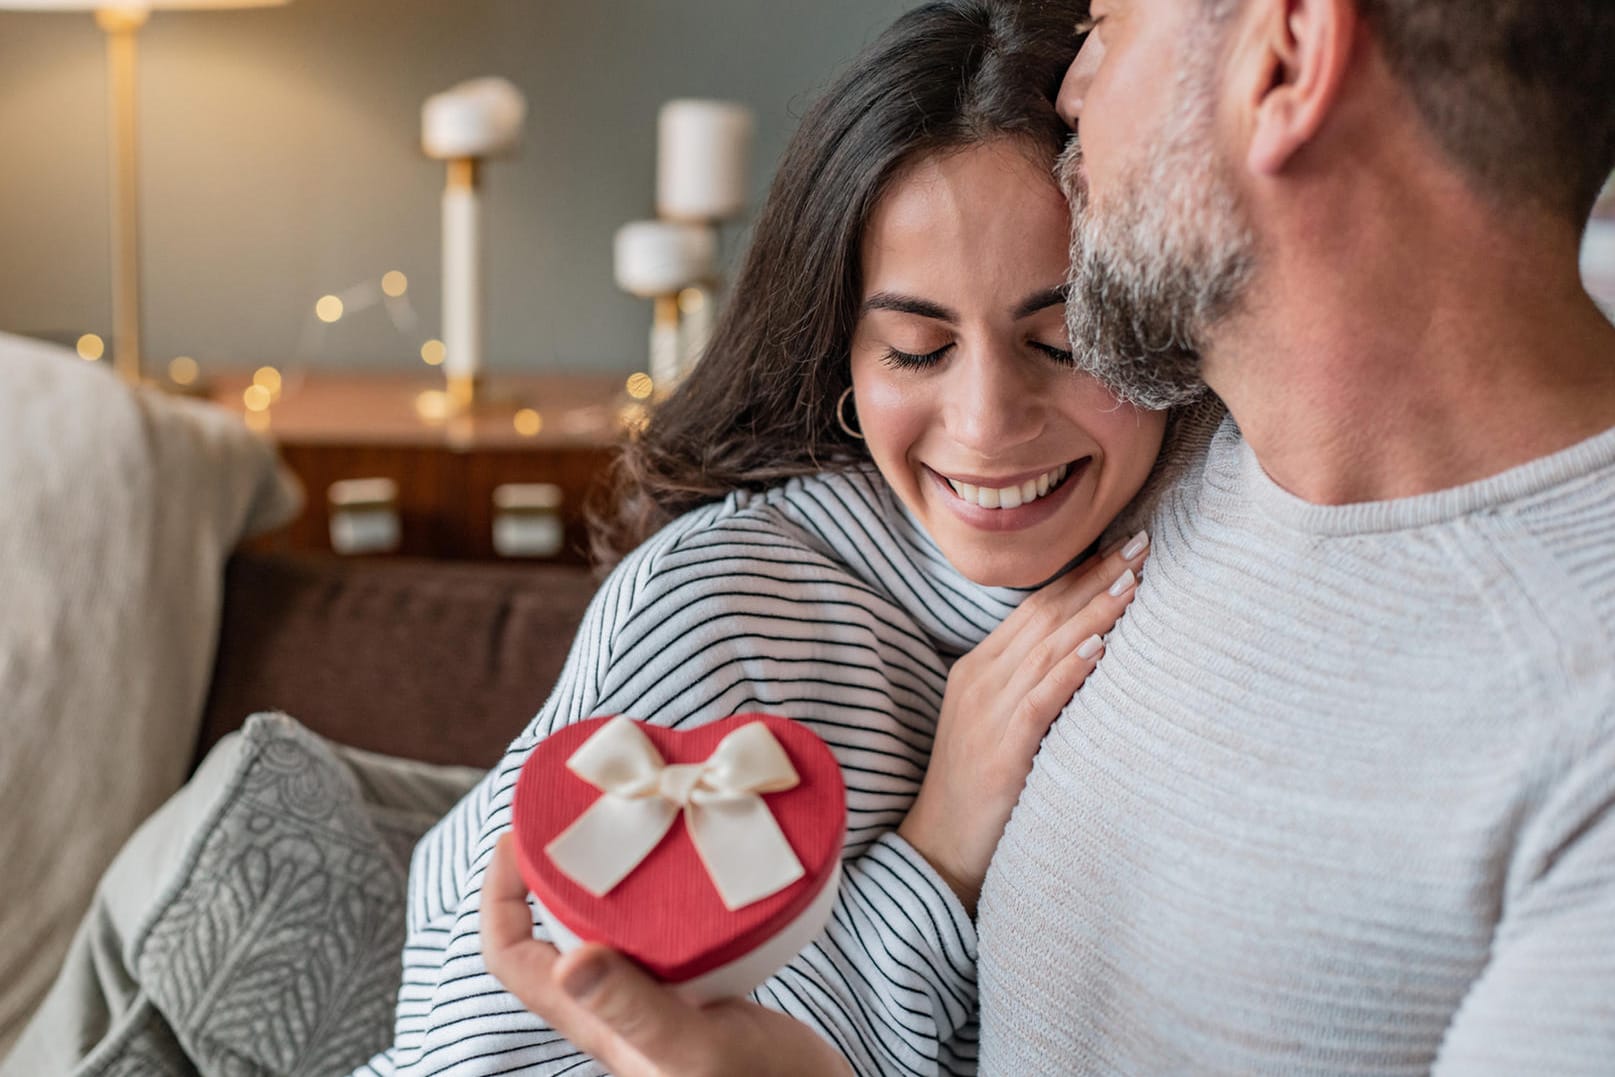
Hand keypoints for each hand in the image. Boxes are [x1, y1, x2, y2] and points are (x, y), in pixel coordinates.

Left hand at [481, 834, 854, 1076]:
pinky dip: (661, 892)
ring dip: (607, 876)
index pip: (510, 954)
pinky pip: (660, 930)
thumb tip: (567, 964)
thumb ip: (635, 1007)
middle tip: (581, 813)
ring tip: (633, 825)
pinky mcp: (699, 989)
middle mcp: (614, 1008)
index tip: (521, 835)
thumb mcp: (695, 1047)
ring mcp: (656, 998)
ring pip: (606, 926)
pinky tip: (692, 867)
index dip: (499, 894)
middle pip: (550, 929)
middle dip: (553, 867)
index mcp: (595, 1023)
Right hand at [898, 531, 1148, 912]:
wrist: (940, 847)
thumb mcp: (998, 723)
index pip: (1037, 608)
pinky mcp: (1002, 746)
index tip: (1123, 548)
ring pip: (1049, 647)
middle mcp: (981, 678)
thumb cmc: (978, 788)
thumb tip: (1087, 652)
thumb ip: (1031, 684)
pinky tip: (1101, 645)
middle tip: (1144, 543)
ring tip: (1135, 581)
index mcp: (979, 667)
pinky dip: (1071, 667)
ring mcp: (988, 710)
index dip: (1081, 575)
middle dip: (1096, 577)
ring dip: (1095, 611)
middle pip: (1046, 615)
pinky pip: (1041, 697)